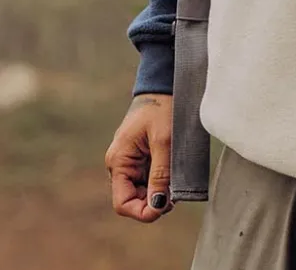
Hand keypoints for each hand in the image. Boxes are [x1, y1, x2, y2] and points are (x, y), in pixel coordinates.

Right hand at [105, 92, 174, 221]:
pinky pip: (148, 178)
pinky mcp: (141, 156)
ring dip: (159, 191)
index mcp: (118, 161)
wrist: (164, 85)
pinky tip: (173, 173)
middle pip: (133, 199)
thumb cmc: (162, 108)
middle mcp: (120, 164)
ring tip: (176, 180)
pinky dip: (161, 180)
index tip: (165, 207)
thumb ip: (160, 174)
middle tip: (176, 193)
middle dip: (153, 201)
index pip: (123, 202)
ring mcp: (130, 161)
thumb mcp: (164, 140)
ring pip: (142, 190)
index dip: (142, 211)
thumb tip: (158, 205)